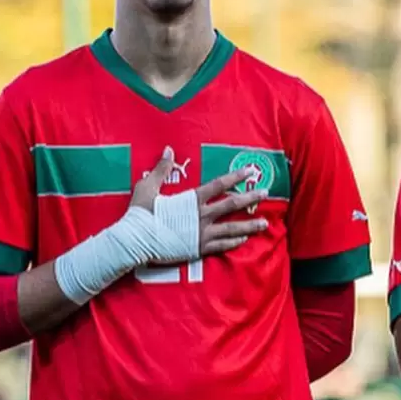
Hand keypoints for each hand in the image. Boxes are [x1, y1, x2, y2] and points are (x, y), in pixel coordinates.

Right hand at [129, 149, 269, 256]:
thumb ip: (161, 169)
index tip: (251, 171)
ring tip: (265, 224)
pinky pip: (221, 246)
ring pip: (232, 228)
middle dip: (251, 198)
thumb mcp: (148, 186)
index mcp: (191, 199)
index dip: (236, 176)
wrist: (134, 241)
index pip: (219, 185)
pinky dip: (234, 242)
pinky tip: (243, 239)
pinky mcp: (198, 249)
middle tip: (266, 193)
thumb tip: (169, 150)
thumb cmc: (140, 213)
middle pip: (232, 205)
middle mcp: (201, 215)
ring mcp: (201, 234)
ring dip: (249, 225)